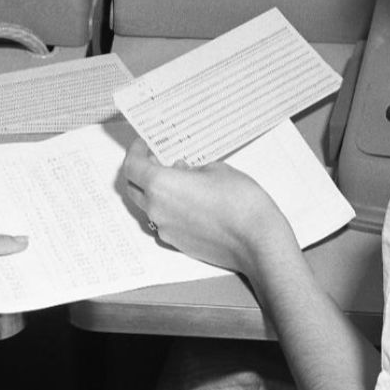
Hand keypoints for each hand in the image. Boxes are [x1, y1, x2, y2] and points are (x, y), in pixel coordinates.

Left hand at [121, 139, 292, 273]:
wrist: (257, 241)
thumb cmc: (240, 203)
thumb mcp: (216, 170)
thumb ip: (191, 169)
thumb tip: (182, 173)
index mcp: (161, 186)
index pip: (132, 166)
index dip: (135, 152)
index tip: (143, 145)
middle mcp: (157, 210)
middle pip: (134, 188)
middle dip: (142, 172)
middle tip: (157, 160)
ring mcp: (166, 230)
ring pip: (149, 206)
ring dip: (156, 192)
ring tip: (179, 180)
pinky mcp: (178, 244)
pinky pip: (164, 222)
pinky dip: (168, 209)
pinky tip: (189, 202)